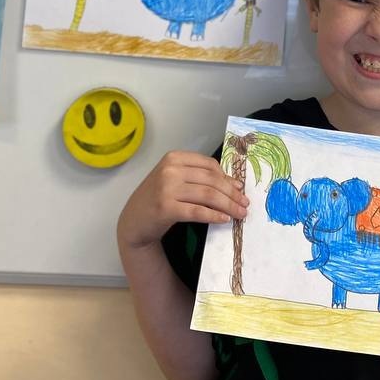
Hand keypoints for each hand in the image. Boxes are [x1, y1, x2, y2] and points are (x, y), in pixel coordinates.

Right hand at [117, 150, 248, 250]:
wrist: (134, 221)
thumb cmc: (157, 198)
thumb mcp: (175, 180)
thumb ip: (199, 177)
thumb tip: (234, 184)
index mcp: (174, 158)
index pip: (209, 165)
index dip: (227, 177)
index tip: (239, 189)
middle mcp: (170, 170)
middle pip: (211, 180)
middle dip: (232, 193)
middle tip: (245, 204)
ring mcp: (166, 188)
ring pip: (208, 195)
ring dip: (228, 206)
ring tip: (239, 214)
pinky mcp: (166, 208)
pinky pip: (197, 211)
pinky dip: (214, 215)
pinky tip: (224, 220)